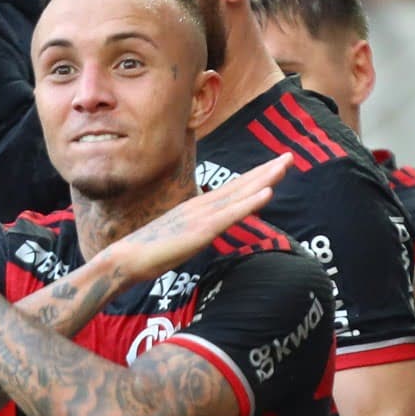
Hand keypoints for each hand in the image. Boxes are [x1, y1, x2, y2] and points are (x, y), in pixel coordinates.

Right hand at [97, 154, 292, 286]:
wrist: (124, 259)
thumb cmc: (146, 253)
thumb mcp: (176, 238)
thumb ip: (191, 232)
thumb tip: (200, 234)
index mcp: (196, 208)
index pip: (232, 190)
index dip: (254, 177)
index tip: (274, 166)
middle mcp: (201, 206)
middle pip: (240, 186)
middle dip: (266, 171)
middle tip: (290, 156)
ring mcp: (202, 216)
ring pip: (240, 195)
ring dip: (265, 179)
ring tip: (286, 165)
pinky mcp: (201, 231)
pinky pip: (231, 215)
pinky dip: (250, 203)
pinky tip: (268, 193)